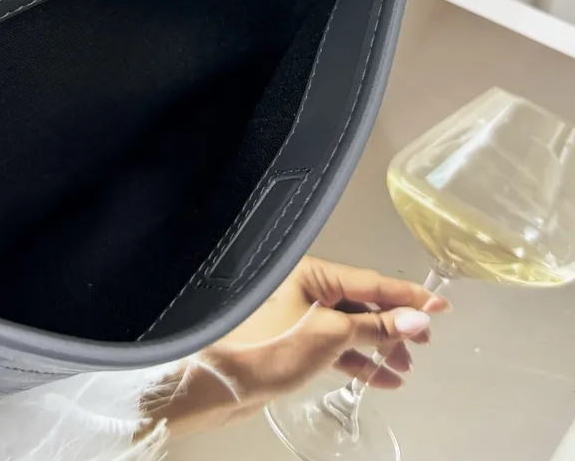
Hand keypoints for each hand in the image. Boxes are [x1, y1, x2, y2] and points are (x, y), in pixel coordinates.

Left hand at [144, 256, 449, 436]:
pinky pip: (336, 346)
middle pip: (361, 303)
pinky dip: (358, 360)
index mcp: (312, 273)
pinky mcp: (295, 341)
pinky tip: (381, 378)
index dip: (408, 296)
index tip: (439, 305)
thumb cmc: (266, 348)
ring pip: (350, 328)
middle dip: (394, 324)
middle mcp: (305, 288)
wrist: (218, 383)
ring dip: (379, 347)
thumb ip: (375, 327)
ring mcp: (300, 315)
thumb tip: (415, 320)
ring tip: (405, 367)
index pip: (370, 281)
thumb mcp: (329, 336)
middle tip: (424, 341)